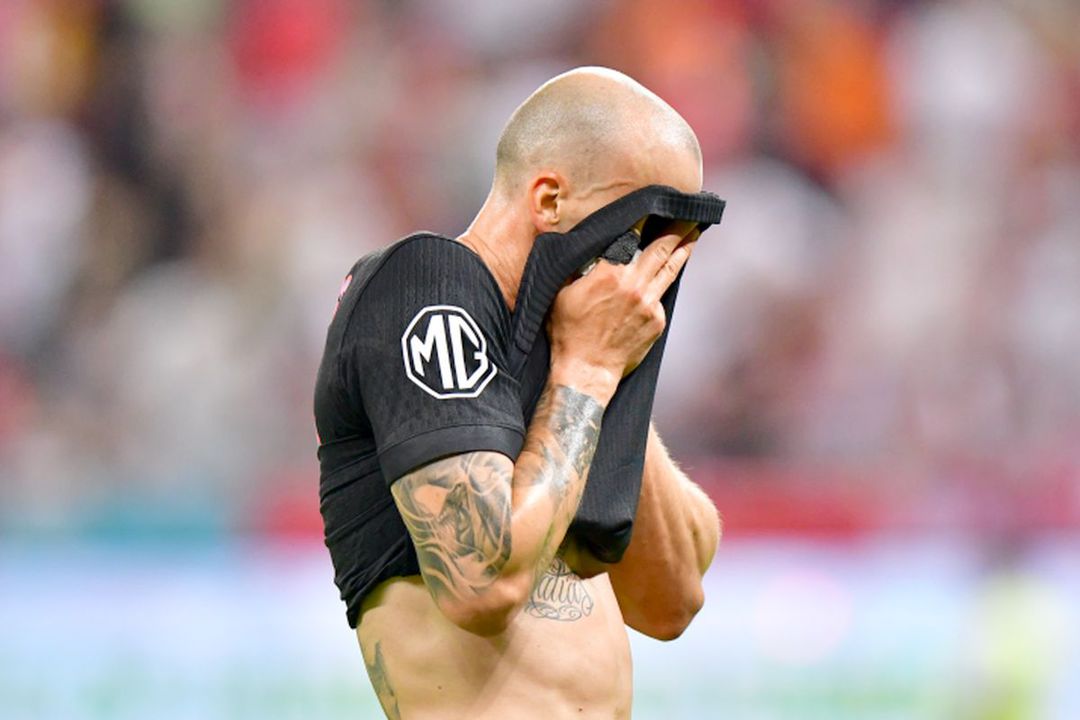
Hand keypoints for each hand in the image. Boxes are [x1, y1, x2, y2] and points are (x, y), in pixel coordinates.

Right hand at [548, 220, 699, 401]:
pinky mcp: (657, 321)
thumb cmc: (567, 332)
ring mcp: (649, 304)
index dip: (644, 219)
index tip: (652, 206)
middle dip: (677, 228)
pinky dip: (660, 286)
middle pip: (662, 248)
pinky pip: (660, 297)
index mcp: (609, 273)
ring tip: (694, 234)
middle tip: (689, 213)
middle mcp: (634, 285)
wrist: (586, 371)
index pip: (632, 236)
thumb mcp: (561, 292)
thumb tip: (584, 246)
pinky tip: (663, 278)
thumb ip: (576, 266)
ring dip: (683, 249)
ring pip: (670, 269)